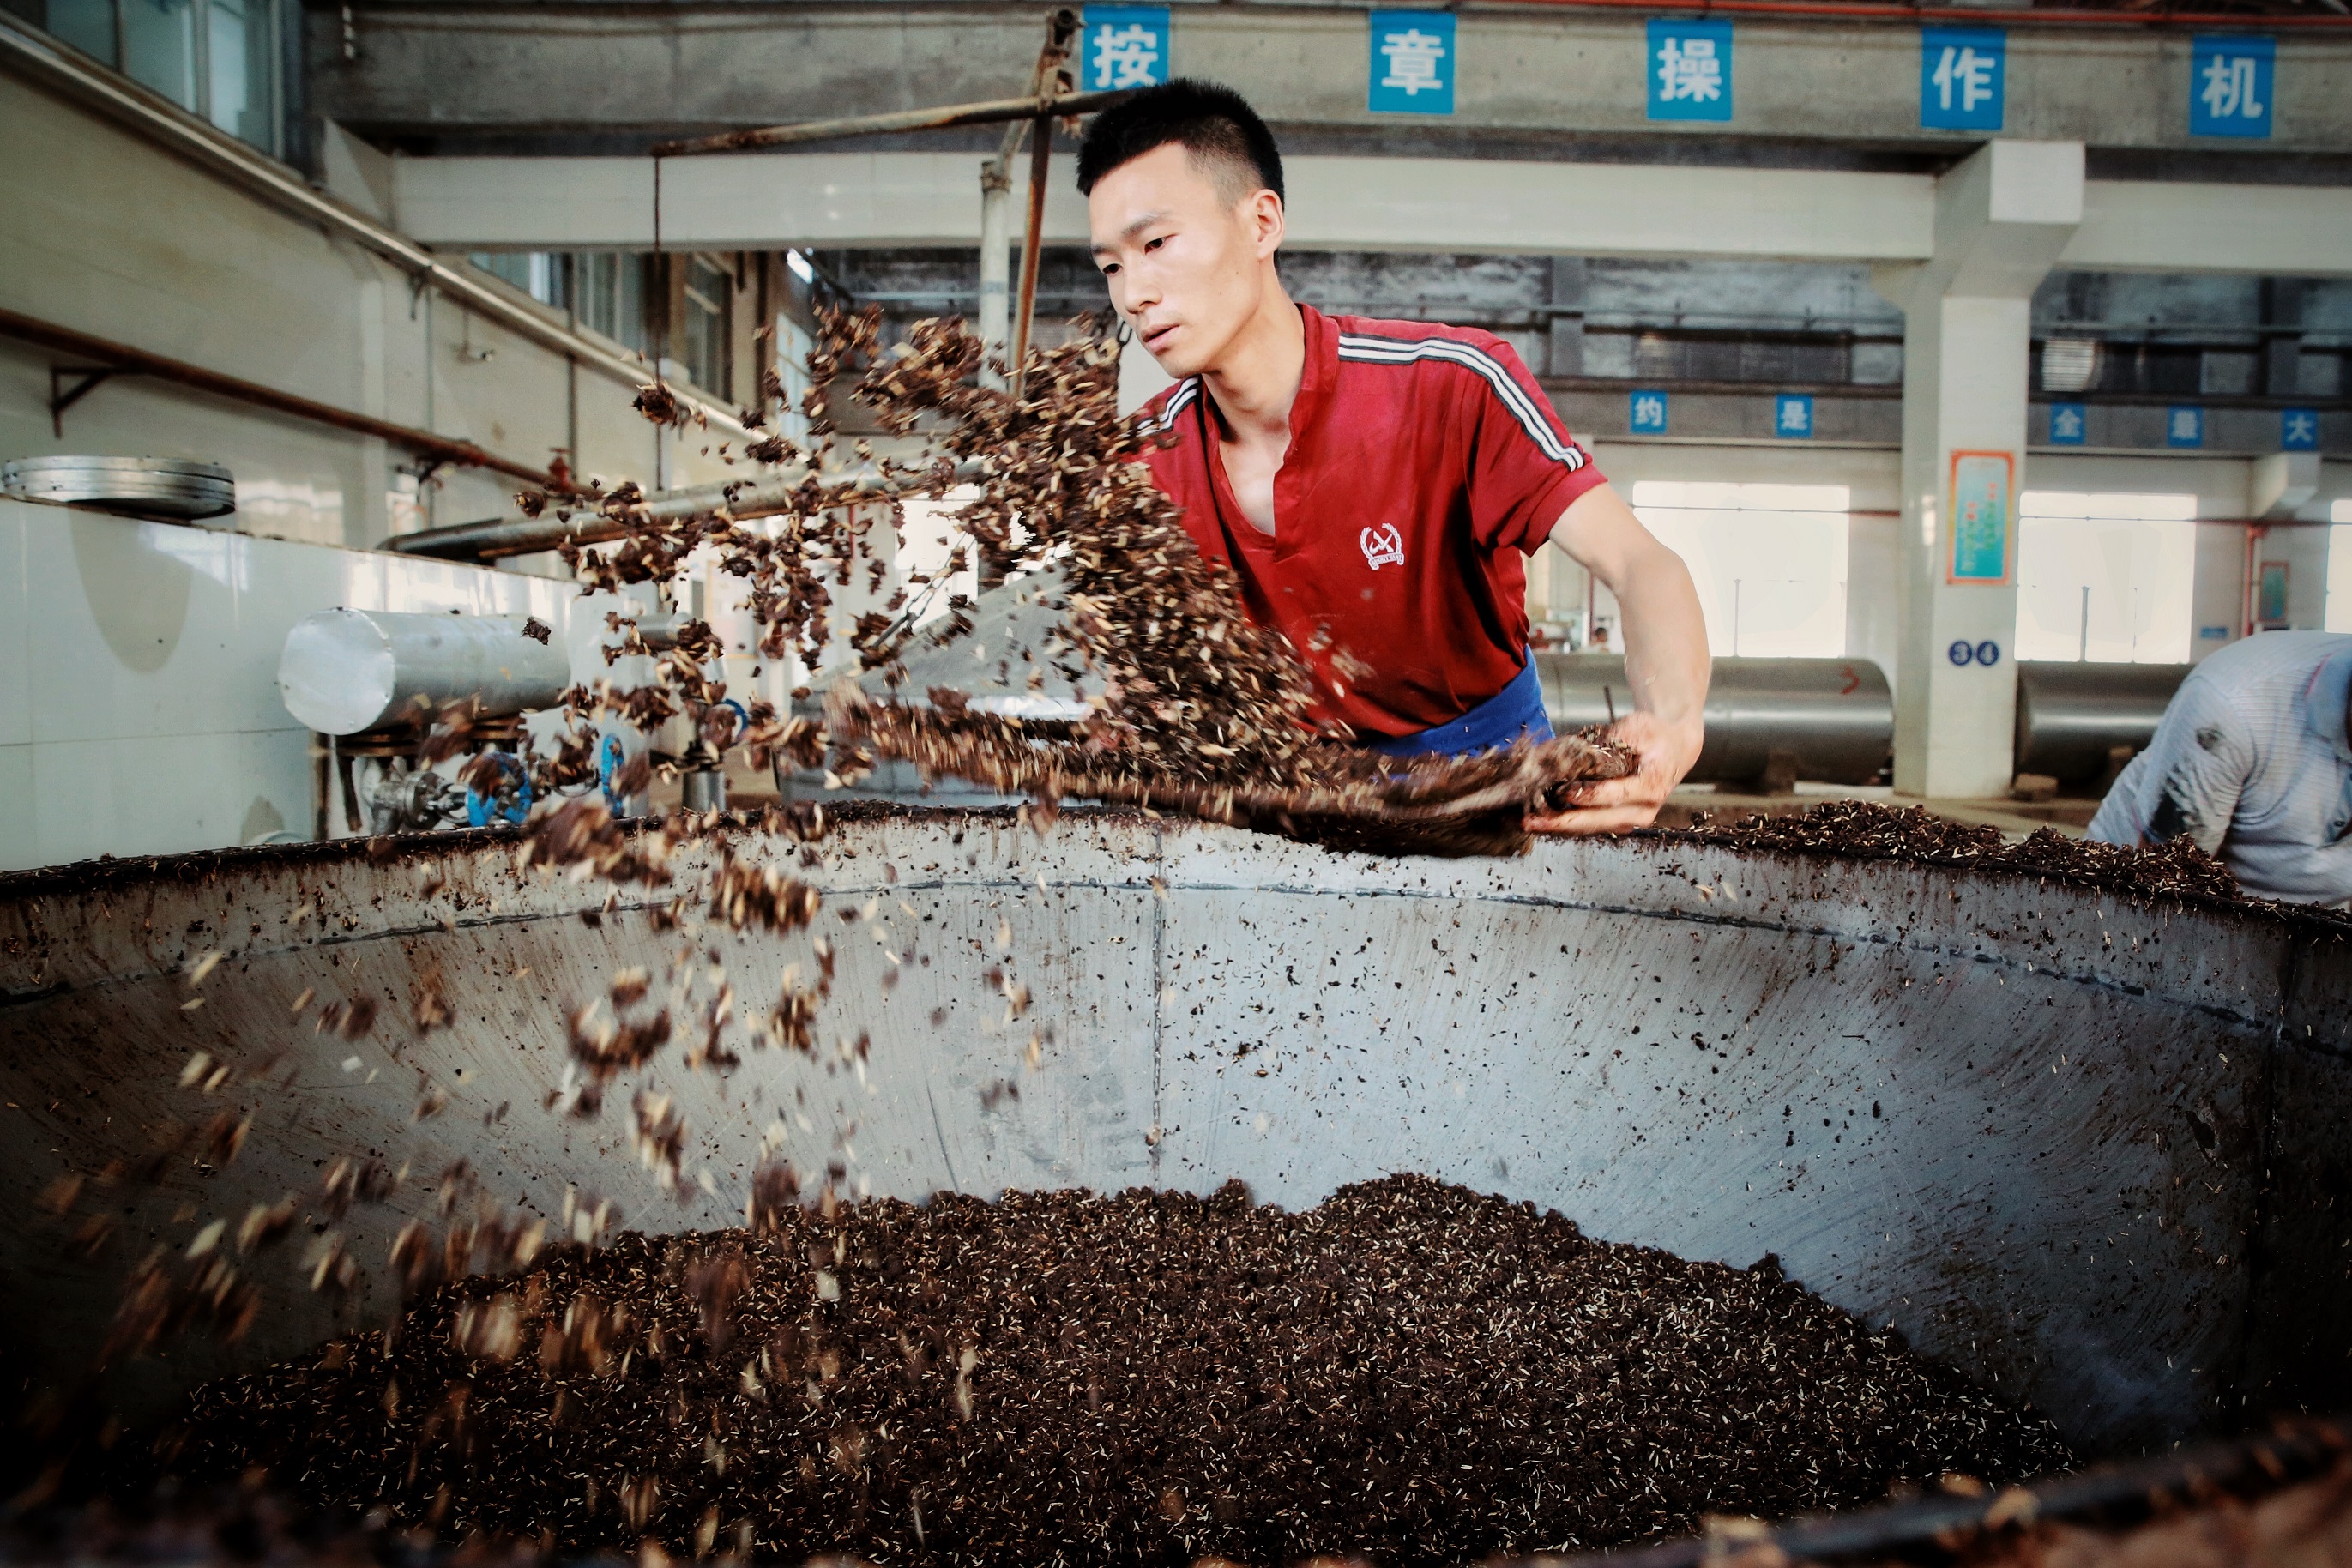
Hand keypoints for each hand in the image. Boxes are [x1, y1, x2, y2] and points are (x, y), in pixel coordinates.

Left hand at [1527, 709, 1702, 834]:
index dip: (1587, 796)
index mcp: (1652, 786)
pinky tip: (1541, 820)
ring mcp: (1631, 820)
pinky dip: (1565, 823)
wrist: (1674, 750)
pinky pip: (1590, 826)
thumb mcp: (1636, 728)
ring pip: (1590, 828)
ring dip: (1557, 827)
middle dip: (1561, 822)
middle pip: (1597, 821)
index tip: (1563, 792)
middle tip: (1530, 821)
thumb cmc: (1655, 736)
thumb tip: (1574, 755)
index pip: (1615, 795)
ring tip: (1527, 823)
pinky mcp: (1618, 822)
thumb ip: (1609, 743)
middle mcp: (1643, 811)